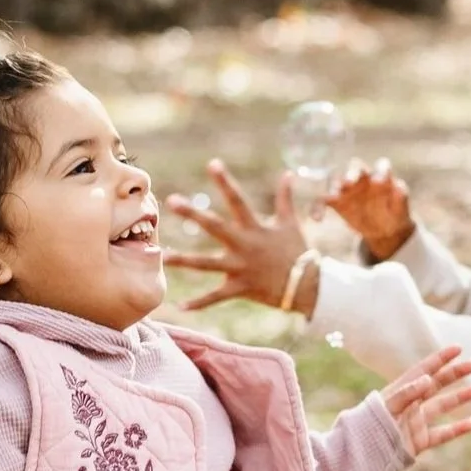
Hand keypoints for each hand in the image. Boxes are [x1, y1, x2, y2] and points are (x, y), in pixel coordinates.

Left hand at [162, 160, 317, 312]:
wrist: (307, 286)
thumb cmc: (297, 251)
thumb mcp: (291, 223)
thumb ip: (285, 198)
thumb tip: (288, 173)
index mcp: (254, 228)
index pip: (238, 200)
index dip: (226, 182)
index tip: (213, 163)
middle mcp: (244, 246)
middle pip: (215, 227)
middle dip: (194, 214)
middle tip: (172, 200)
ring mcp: (240, 268)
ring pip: (207, 264)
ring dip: (184, 260)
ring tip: (164, 254)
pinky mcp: (239, 288)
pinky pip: (216, 297)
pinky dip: (199, 303)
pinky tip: (180, 306)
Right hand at [323, 157, 415, 262]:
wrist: (384, 230)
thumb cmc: (395, 214)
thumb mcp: (401, 209)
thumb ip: (400, 197)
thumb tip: (399, 186)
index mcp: (381, 176)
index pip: (381, 166)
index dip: (380, 171)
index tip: (379, 183)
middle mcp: (363, 178)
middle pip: (354, 168)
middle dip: (351, 174)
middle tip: (348, 182)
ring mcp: (347, 188)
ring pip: (335, 180)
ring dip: (332, 187)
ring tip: (330, 198)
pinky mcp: (336, 201)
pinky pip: (323, 200)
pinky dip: (317, 207)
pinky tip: (317, 218)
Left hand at [377, 345, 470, 456]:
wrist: (360, 454)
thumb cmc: (369, 426)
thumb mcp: (386, 406)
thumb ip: (406, 393)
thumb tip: (427, 379)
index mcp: (401, 391)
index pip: (423, 370)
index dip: (440, 359)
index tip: (458, 348)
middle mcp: (411, 404)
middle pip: (437, 384)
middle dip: (455, 374)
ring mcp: (416, 422)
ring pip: (443, 406)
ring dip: (460, 398)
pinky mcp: (419, 441)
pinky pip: (442, 434)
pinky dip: (458, 429)